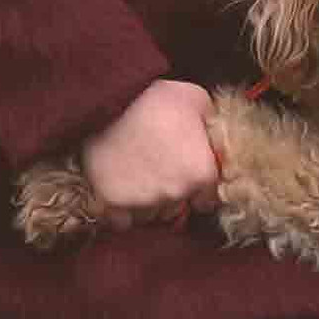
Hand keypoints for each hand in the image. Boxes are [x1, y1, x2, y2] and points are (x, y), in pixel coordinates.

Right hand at [82, 80, 220, 229]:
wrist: (106, 101)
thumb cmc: (153, 99)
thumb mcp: (195, 98)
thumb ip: (209, 125)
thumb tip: (212, 134)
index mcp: (201, 173)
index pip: (207, 200)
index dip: (197, 189)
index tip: (186, 176)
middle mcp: (175, 193)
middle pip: (177, 208)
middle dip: (170, 194)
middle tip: (158, 169)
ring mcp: (143, 201)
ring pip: (150, 215)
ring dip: (146, 202)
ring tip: (137, 176)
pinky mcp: (113, 203)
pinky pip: (122, 220)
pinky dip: (121, 211)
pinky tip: (120, 189)